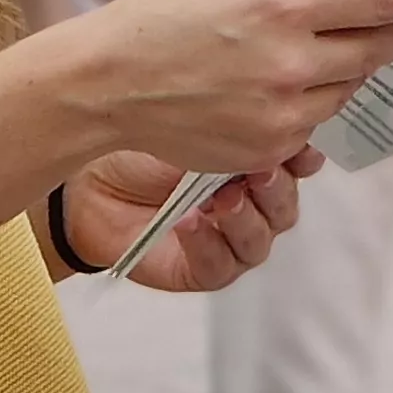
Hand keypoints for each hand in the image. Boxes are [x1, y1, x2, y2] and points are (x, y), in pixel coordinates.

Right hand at [32, 0, 392, 172]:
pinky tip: (291, 87)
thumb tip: (342, 1)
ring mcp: (282, 114)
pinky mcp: (269, 150)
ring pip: (347, 88)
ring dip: (352, 69)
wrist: (108, 86)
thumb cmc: (163, 22)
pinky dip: (312, 102)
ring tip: (339, 53)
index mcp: (281, 8)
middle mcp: (290, 63)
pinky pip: (314, 124)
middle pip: (376, 48)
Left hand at [64, 147, 318, 292]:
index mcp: (255, 162)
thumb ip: (242, 126)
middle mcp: (249, 204)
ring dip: (244, 219)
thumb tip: (291, 123)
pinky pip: (221, 264)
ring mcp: (229, 240)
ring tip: (220, 200)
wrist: (90, 180)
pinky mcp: (205, 270)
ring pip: (260, 240)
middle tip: (258, 173)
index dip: (302, 160)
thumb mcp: (195, 122)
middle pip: (285, 208)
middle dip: (275, 191)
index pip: (298, 166)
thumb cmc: (139, 146)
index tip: (296, 150)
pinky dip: (209, 243)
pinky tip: (190, 223)